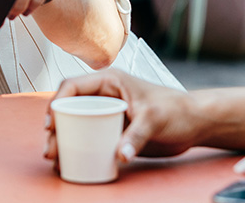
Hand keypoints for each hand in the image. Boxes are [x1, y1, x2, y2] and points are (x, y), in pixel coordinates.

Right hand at [44, 70, 198, 163]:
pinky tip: (70, 163)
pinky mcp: (112, 132)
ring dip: (62, 140)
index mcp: (109, 81)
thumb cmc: (175, 110)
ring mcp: (107, 115)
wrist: (194, 123)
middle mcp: (104, 96)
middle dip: (55, 128)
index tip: (51, 123)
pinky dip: (77, 149)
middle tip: (50, 149)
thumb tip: (120, 155)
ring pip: (76, 125)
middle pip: (70, 109)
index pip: (73, 86)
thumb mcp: (154, 118)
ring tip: (55, 159)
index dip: (57, 103)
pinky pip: (88, 139)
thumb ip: (136, 135)